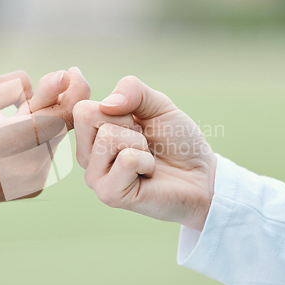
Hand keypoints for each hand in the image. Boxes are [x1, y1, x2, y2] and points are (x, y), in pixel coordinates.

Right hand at [0, 68, 89, 219]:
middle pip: (59, 123)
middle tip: (18, 106)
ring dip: (41, 126)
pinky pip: (45, 156)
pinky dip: (34, 144)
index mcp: (18, 139)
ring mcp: (35, 181)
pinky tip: (7, 149)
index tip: (72, 72)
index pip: (67, 112)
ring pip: (53, 139)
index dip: (77, 89)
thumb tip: (61, 79)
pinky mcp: (34, 189)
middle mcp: (33, 165)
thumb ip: (20, 85)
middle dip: (48, 107)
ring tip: (4, 132)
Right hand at [73, 76, 215, 230]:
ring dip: (139, 143)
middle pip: (88, 117)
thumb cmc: (177, 141)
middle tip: (143, 142)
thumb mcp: (158, 104)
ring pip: (108, 136)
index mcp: (91, 135)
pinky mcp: (110, 194)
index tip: (136, 124)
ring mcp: (95, 177)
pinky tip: (148, 175)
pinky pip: (127, 159)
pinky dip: (147, 162)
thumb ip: (132, 90)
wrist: (202, 176)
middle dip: (127, 123)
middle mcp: (87, 156)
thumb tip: (107, 104)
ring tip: (147, 159)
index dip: (118, 107)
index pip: (83, 108)